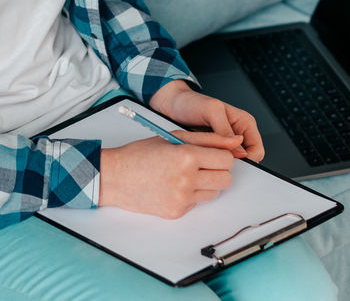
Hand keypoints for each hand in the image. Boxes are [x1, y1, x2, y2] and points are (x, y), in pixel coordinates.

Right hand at [98, 130, 238, 218]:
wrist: (114, 177)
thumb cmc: (140, 154)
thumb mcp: (173, 138)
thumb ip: (208, 139)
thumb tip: (235, 141)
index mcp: (187, 156)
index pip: (226, 160)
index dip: (222, 156)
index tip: (213, 155)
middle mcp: (186, 179)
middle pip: (225, 179)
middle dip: (218, 171)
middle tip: (202, 165)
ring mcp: (182, 198)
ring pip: (215, 193)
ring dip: (207, 184)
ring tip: (186, 176)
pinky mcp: (177, 211)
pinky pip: (198, 203)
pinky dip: (191, 195)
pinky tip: (174, 186)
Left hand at [148, 80, 264, 161]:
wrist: (172, 105)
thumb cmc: (191, 102)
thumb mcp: (210, 110)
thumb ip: (225, 128)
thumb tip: (238, 149)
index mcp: (244, 123)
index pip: (256, 151)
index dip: (246, 159)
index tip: (230, 161)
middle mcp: (237, 134)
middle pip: (245, 160)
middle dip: (231, 162)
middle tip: (214, 158)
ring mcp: (225, 143)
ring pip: (230, 163)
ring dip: (218, 163)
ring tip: (204, 154)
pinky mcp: (213, 149)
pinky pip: (217, 162)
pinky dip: (210, 162)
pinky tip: (200, 156)